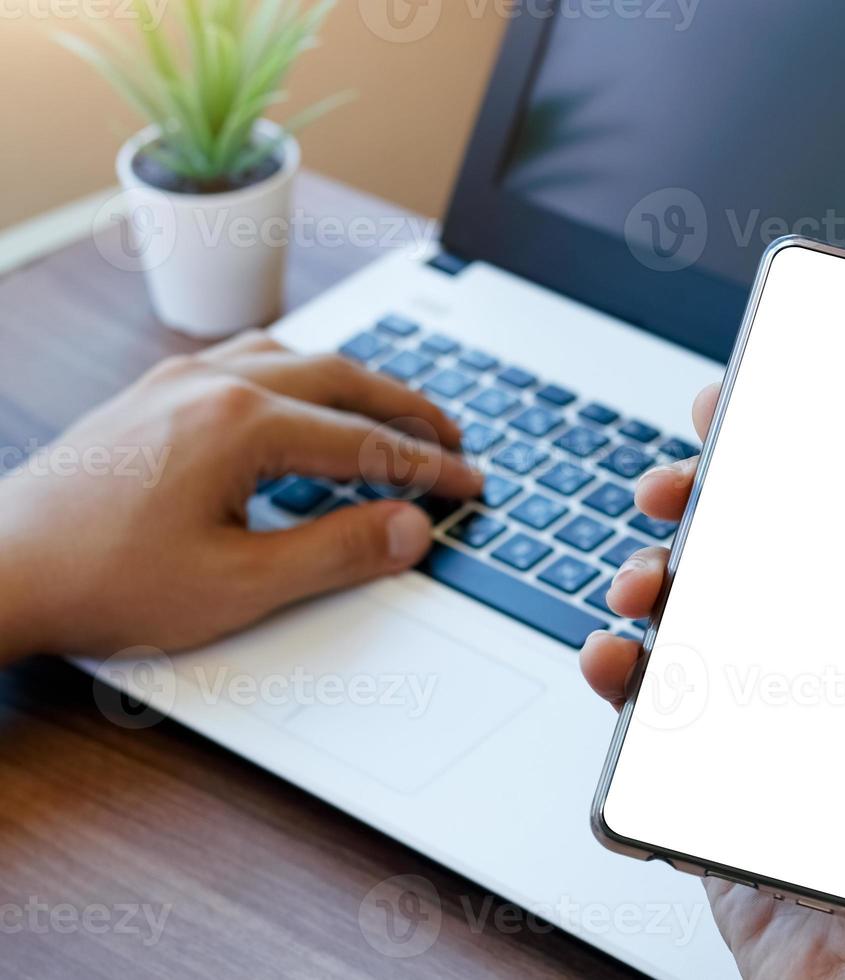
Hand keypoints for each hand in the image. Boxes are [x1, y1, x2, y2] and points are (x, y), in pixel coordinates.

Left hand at [0, 332, 481, 659]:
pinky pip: (247, 360)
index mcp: (241, 424)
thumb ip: (337, 553)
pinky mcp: (152, 394)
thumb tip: (409, 528)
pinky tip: (301, 402)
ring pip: (294, 358)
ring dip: (354, 383)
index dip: (429, 467)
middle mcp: (213, 383)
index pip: (366, 441)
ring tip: (391, 413)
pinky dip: (299, 376)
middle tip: (453, 439)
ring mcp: (177, 382)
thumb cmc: (101, 580)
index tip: (469, 485)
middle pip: (341, 378)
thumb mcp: (238, 585)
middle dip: (407, 408)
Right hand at [580, 384, 844, 979]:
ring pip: (697, 617)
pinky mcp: (716, 768)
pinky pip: (656, 705)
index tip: (763, 415)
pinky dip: (621, 673)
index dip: (806, 466)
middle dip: (710, 507)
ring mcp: (770, 716)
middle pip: (760, 558)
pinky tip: (615, 658)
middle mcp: (837, 671)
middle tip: (676, 485)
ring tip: (641, 582)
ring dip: (655, 579)